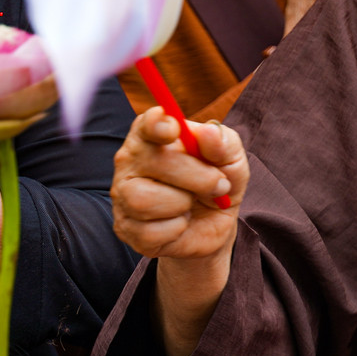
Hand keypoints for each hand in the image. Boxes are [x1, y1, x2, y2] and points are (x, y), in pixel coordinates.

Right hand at [111, 109, 247, 260]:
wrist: (216, 222)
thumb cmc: (219, 181)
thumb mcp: (232, 159)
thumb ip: (224, 143)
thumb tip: (209, 133)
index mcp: (154, 136)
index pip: (146, 124)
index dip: (157, 124)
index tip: (175, 130)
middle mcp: (131, 162)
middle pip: (153, 161)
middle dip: (195, 175)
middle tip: (218, 184)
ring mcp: (124, 196)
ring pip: (143, 200)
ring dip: (181, 203)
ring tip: (191, 203)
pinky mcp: (126, 228)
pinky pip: (149, 231)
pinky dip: (175, 228)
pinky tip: (180, 222)